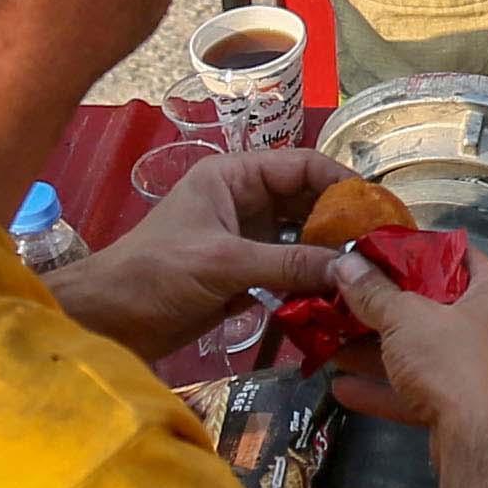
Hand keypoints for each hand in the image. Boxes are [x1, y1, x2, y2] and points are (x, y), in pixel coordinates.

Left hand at [40, 142, 359, 357]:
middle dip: (341, 223)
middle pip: (307, 202)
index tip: (377, 210)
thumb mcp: (223, 263)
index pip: (301, 165)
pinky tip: (338, 299)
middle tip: (381, 249)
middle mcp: (243, 201)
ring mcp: (244, 239)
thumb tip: (351, 268)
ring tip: (367, 276)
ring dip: (329, 257)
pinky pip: (289, 271)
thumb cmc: (154, 275)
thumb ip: (288, 263)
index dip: (340, 183)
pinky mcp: (243, 275)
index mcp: (233, 177)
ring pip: (301, 239)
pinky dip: (311, 283)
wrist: (106, 322)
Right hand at [337, 236, 487, 452]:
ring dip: (379, 352)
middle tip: (348, 299)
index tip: (377, 252)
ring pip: (427, 353)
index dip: (416, 250)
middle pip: (438, 307)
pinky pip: (426, 390)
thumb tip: (346, 264)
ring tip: (334, 342)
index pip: (459, 255)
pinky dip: (389, 389)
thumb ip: (374, 292)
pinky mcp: (472, 409)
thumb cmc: (455, 363)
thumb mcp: (406, 319)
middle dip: (388, 308)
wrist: (482, 446)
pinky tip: (344, 388)